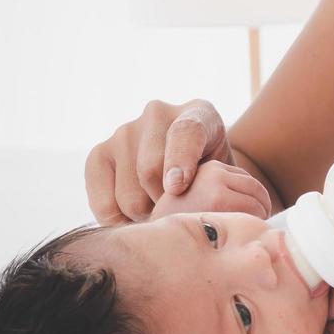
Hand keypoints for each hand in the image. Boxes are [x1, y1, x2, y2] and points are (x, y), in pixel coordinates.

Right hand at [84, 98, 268, 224]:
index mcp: (200, 113)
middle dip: (167, 206)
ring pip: (129, 194)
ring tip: (162, 216)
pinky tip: (135, 221)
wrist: (197, 173)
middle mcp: (157, 114)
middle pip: (151, 172)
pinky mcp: (99, 154)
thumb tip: (192, 210)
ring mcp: (125, 131)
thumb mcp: (233, 179)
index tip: (177, 187)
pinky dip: (119, 221)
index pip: (185, 133)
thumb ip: (223, 188)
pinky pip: (103, 200)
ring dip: (146, 217)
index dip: (179, 160)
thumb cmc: (219, 179)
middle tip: (180, 218)